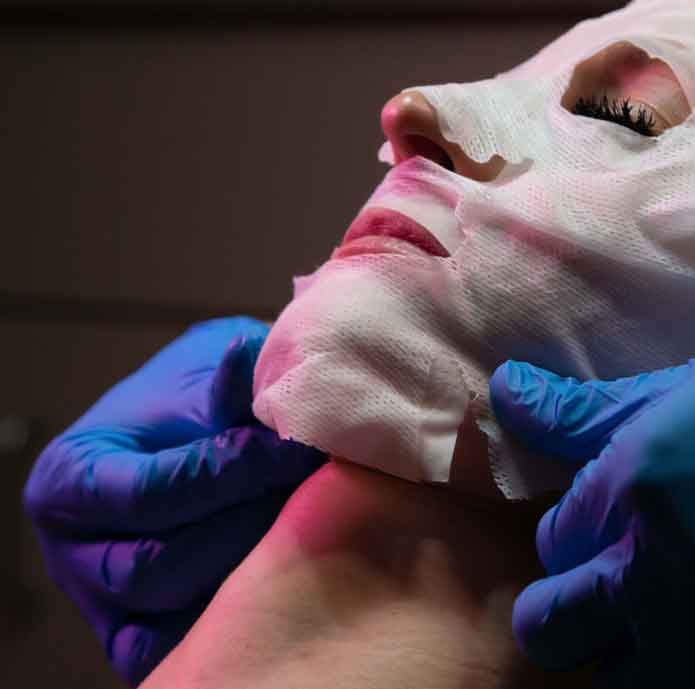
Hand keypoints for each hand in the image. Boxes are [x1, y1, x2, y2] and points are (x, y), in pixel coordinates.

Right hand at [23, 317, 325, 684]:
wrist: (225, 430)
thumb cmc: (215, 395)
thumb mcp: (217, 367)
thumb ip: (230, 381)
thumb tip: (246, 359)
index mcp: (71, 480)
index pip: (151, 494)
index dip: (230, 473)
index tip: (294, 449)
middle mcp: (77, 552)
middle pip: (159, 568)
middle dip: (247, 527)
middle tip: (313, 494)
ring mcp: (110, 605)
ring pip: (183, 615)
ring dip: (257, 568)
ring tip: (310, 523)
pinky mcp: (151, 638)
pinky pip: (196, 645)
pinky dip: (246, 613)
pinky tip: (296, 564)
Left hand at [489, 264, 694, 687]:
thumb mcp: (687, 387)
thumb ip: (586, 413)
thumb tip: (503, 393)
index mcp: (634, 489)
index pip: (550, 553)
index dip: (576, 546)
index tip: (615, 533)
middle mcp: (669, 573)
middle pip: (554, 635)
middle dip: (570, 617)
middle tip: (620, 594)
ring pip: (631, 688)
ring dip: (641, 662)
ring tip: (683, 621)